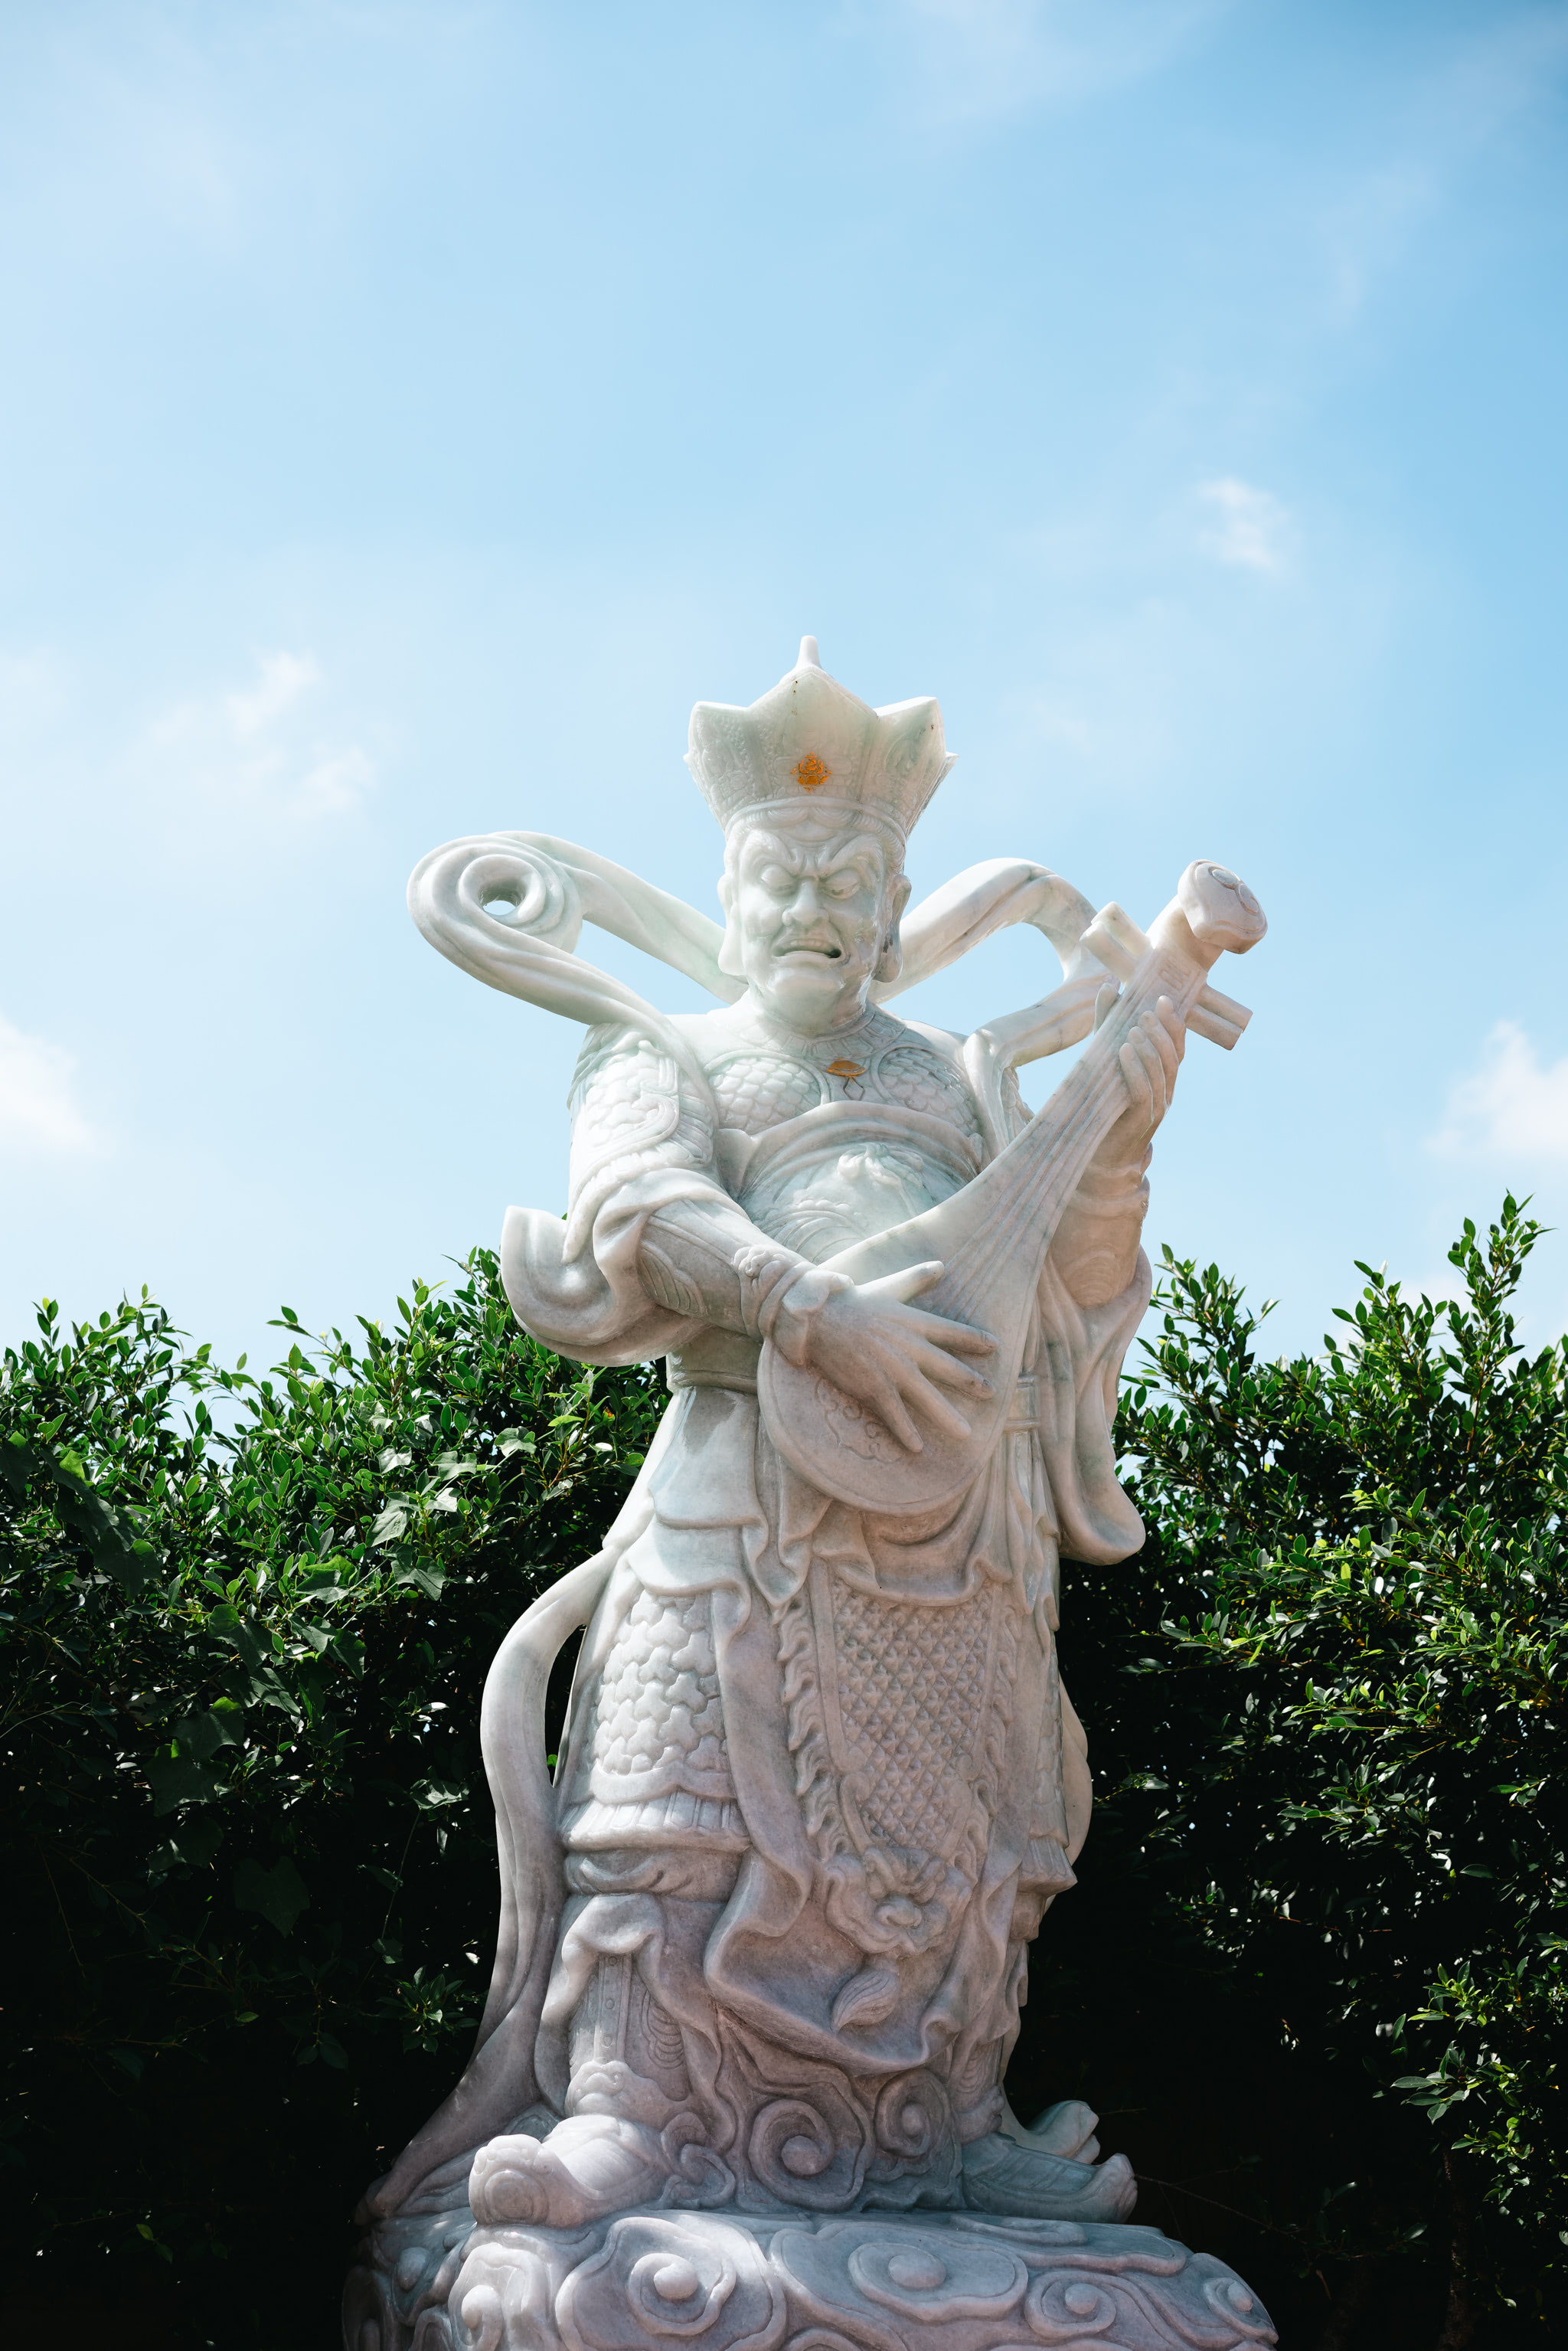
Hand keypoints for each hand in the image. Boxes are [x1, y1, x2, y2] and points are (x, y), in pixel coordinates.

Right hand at [777, 1261, 995, 1453]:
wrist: (815, 1319)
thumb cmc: (851, 1302)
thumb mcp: (888, 1287)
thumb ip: (916, 1279)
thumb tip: (941, 1265)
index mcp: (912, 1322)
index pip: (951, 1332)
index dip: (973, 1340)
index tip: (994, 1347)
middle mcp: (908, 1346)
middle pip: (947, 1367)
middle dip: (971, 1382)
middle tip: (992, 1394)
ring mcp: (891, 1368)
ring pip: (926, 1396)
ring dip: (947, 1416)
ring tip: (965, 1433)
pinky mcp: (872, 1386)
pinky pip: (894, 1413)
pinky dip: (906, 1431)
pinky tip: (918, 1447)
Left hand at [1103, 993, 1184, 1155]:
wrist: (1096, 1149)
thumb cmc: (1103, 1099)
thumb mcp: (1104, 1056)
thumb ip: (1107, 1024)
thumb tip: (1109, 985)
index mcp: (1163, 1076)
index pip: (1177, 1046)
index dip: (1174, 1023)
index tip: (1163, 999)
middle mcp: (1167, 1091)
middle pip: (1174, 1057)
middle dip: (1163, 1032)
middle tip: (1146, 1013)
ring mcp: (1157, 1107)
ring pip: (1162, 1073)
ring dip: (1149, 1048)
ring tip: (1133, 1029)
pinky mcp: (1141, 1121)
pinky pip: (1144, 1091)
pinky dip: (1135, 1069)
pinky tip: (1123, 1052)